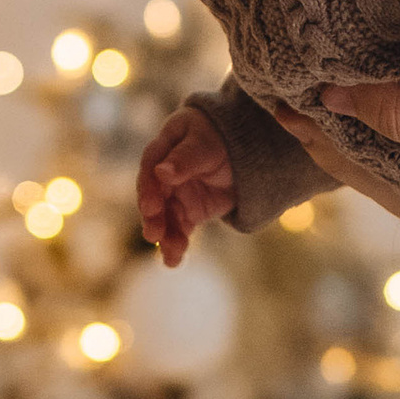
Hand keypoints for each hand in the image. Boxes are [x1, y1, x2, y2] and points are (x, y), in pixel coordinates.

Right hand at [137, 105, 236, 265]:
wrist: (251, 150)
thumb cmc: (225, 136)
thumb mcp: (207, 144)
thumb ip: (185, 159)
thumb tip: (161, 172)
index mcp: (165, 147)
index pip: (150, 168)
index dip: (149, 188)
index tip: (150, 207)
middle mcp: (165, 174)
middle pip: (154, 197)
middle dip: (154, 217)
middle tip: (153, 234)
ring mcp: (177, 194)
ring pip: (166, 218)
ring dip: (166, 236)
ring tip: (170, 254)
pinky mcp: (190, 212)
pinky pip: (180, 230)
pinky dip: (176, 245)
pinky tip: (171, 262)